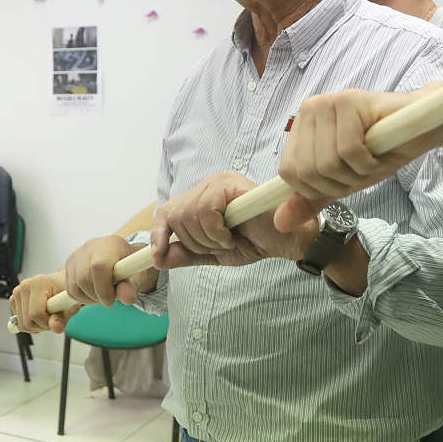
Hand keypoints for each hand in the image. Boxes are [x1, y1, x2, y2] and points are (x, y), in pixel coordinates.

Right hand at [8, 271, 81, 333]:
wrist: (60, 284)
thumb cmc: (65, 293)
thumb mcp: (69, 307)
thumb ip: (62, 319)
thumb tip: (55, 328)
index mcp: (38, 284)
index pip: (36, 314)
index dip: (47, 323)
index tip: (56, 320)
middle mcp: (25, 286)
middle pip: (27, 321)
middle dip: (41, 325)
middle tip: (52, 319)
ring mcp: (17, 292)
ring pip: (21, 323)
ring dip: (35, 325)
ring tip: (46, 316)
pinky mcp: (14, 299)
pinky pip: (17, 321)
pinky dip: (28, 323)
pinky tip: (38, 316)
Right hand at [64, 235, 155, 308]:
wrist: (123, 259)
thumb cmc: (130, 268)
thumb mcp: (136, 278)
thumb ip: (131, 288)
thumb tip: (127, 298)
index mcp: (111, 244)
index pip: (99, 266)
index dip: (104, 289)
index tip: (111, 300)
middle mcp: (91, 246)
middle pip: (84, 279)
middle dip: (96, 296)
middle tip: (109, 299)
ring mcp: (78, 253)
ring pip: (74, 286)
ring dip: (88, 298)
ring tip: (102, 295)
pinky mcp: (70, 263)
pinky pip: (70, 288)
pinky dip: (81, 297)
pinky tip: (93, 293)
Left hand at [152, 171, 317, 270]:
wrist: (285, 242)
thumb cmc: (254, 242)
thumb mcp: (213, 253)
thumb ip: (187, 255)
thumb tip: (158, 259)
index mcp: (202, 197)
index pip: (167, 211)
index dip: (158, 234)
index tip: (157, 256)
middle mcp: (208, 185)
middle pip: (175, 215)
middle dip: (193, 242)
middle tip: (218, 246)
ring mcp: (219, 182)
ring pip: (190, 214)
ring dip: (208, 239)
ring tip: (228, 241)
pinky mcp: (230, 184)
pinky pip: (206, 211)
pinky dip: (216, 231)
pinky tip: (232, 235)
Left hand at [273, 86, 439, 231]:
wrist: (421, 130)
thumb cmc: (380, 152)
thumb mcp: (340, 182)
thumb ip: (310, 200)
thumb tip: (279, 223)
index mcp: (302, 127)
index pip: (290, 173)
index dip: (318, 188)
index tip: (344, 179)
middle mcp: (309, 110)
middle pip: (308, 170)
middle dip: (340, 183)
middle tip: (362, 168)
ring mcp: (327, 102)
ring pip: (327, 162)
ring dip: (356, 173)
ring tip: (371, 158)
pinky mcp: (349, 100)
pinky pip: (348, 150)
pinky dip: (367, 162)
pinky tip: (378, 151)